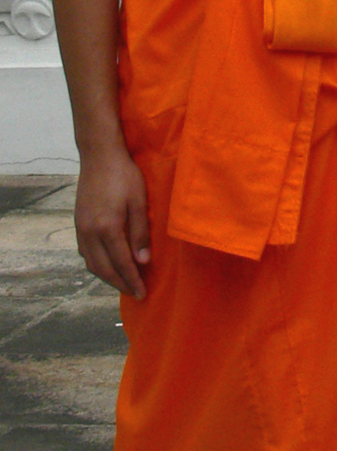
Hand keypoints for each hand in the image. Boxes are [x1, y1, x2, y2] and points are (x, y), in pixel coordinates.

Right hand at [75, 141, 150, 298]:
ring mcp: (81, 229)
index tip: (142, 293)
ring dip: (107, 276)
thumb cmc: (124, 176)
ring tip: (124, 282)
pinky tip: (108, 264)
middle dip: (120, 283)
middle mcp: (89, 233)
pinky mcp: (78, 224)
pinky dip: (97, 264)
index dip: (132, 280)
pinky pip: (86, 253)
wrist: (99, 157)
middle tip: (135, 293)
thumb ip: (140, 233)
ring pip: (91, 263)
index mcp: (107, 228)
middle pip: (103, 268)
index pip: (121, 263)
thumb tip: (143, 261)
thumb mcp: (139, 202)